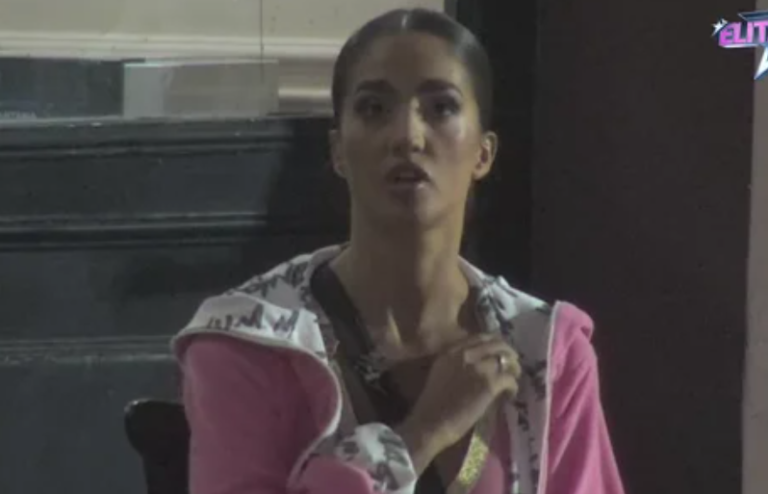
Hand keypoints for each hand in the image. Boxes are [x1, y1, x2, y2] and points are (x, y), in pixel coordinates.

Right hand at [396, 333, 519, 473]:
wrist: (429, 423)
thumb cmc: (432, 404)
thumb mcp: (441, 373)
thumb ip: (458, 364)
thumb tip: (480, 365)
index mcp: (451, 350)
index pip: (481, 337)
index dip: (495, 343)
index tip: (501, 352)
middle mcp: (466, 354)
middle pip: (497, 345)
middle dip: (509, 354)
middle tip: (514, 364)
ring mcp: (478, 368)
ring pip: (506, 361)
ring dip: (513, 370)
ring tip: (513, 380)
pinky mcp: (489, 384)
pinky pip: (510, 379)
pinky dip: (513, 388)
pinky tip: (510, 396)